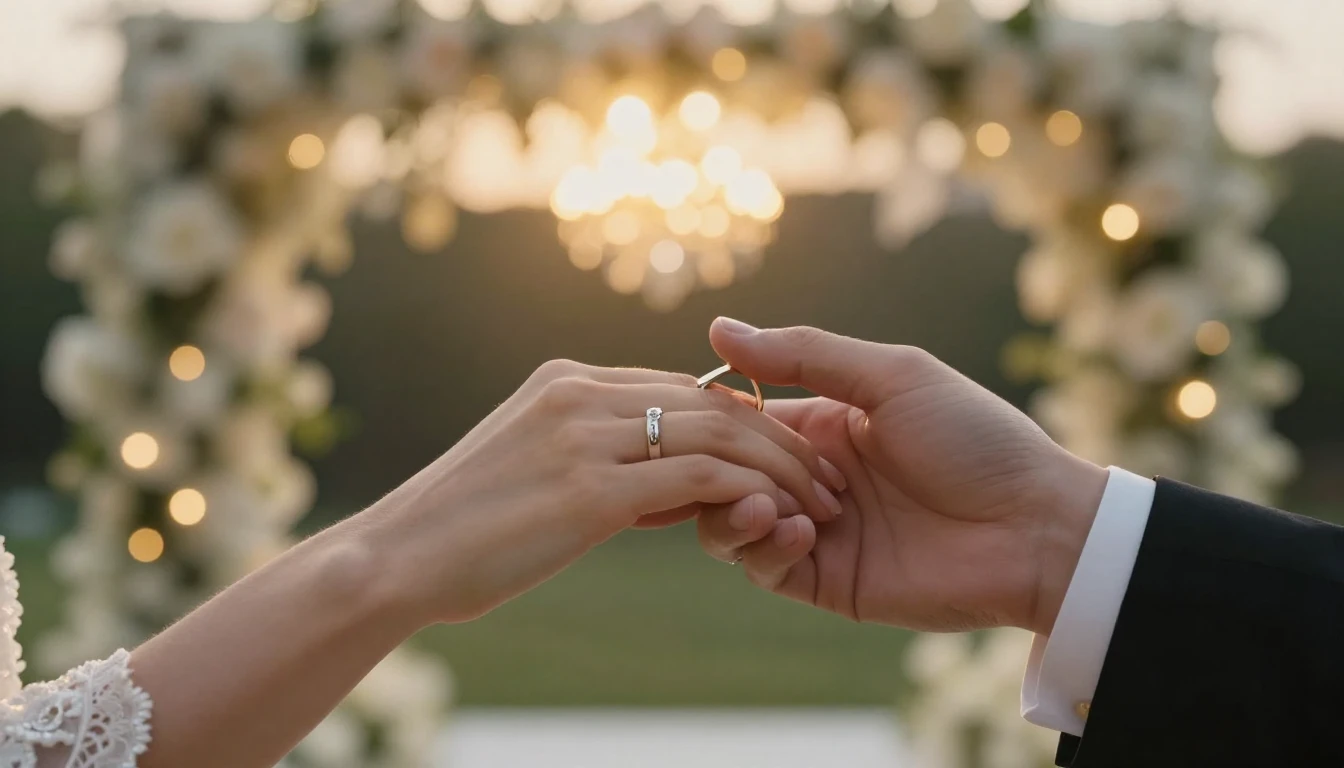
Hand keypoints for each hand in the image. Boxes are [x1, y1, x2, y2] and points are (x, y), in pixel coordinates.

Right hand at [357, 359, 845, 625]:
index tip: (783, 450)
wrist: (395, 559)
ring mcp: (583, 436)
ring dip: (777, 466)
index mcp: (566, 382)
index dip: (743, 417)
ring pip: (713, 434)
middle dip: (777, 436)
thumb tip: (674, 488)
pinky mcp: (588, 489)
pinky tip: (773, 518)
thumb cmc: (463, 530)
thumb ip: (605, 465)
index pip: (680, 386)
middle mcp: (579, 394)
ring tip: (818, 500)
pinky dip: (744, 494)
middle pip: (709, 400)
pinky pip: (693, 478)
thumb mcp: (535, 474)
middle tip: (824, 473)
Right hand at [696, 319, 1107, 634]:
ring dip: (735, 509)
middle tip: (758, 468)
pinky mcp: (827, 581)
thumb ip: (806, 355)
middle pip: (725, 471)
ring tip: (769, 504)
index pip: (741, 418)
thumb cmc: (977, 440)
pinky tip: (804, 530)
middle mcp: (812, 476)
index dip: (715, 417)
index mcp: (825, 424)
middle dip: (727, 466)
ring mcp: (817, 532)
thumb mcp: (893, 377)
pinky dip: (765, 548)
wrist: (1035, 528)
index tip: (700, 413)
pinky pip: (763, 568)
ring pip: (728, 524)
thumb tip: (717, 328)